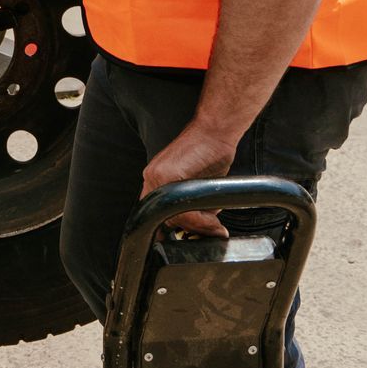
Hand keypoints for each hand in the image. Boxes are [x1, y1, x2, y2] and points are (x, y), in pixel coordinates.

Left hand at [141, 123, 239, 237]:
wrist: (215, 131)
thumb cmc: (209, 155)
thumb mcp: (196, 186)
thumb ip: (190, 205)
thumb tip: (195, 230)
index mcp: (155, 180)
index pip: (157, 214)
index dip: (173, 227)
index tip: (189, 236)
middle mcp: (151, 178)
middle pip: (166, 220)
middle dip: (191, 229)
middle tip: (212, 229)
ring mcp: (157, 176)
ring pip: (174, 217)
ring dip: (198, 226)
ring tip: (215, 226)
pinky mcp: (168, 175)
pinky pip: (182, 210)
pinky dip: (200, 220)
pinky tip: (213, 220)